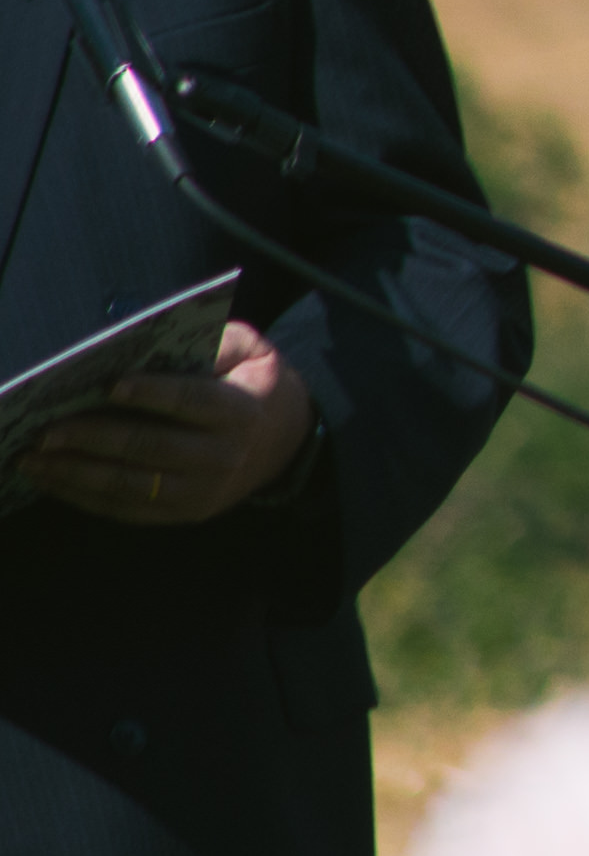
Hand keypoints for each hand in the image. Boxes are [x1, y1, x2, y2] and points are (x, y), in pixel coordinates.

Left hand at [22, 321, 315, 524]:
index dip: (154, 394)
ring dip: (76, 473)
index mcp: (241, 412)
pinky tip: (52, 481)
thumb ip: (218, 341)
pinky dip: (84, 497)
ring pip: (130, 484)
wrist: (286, 442)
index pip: (195, 402)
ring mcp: (202, 492)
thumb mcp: (254, 350)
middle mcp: (223, 457)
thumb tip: (159, 341)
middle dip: (94, 438)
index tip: (111, 385)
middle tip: (47, 430)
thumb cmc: (254, 385)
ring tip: (34, 458)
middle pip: (150, 447)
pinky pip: (126, 509)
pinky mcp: (184, 514)